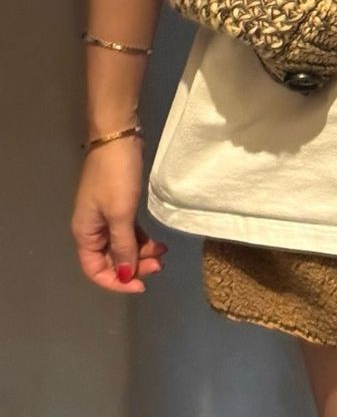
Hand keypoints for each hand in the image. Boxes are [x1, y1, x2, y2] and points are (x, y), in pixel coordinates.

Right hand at [70, 136, 167, 293]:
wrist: (118, 138)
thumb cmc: (116, 177)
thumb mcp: (121, 214)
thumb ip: (123, 246)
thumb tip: (126, 275)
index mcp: (85, 233)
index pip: (95, 270)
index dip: (117, 282)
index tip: (142, 285)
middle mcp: (92, 228)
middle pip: (111, 259)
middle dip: (134, 266)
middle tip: (159, 265)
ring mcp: (105, 216)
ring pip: (122, 245)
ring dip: (141, 252)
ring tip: (163, 253)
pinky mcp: (119, 204)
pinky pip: (128, 230)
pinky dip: (142, 238)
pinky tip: (158, 241)